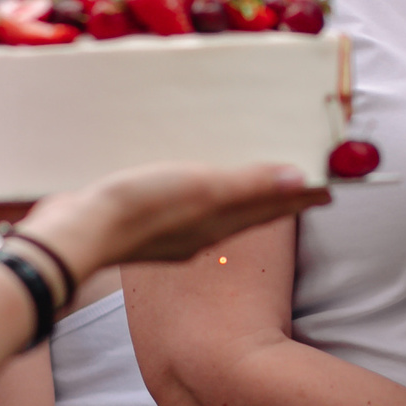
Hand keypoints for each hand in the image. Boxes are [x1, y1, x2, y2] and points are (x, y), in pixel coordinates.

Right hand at [27, 160, 330, 283]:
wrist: (73, 237)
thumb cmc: (139, 213)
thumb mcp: (202, 191)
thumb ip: (248, 184)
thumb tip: (301, 179)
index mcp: (220, 222)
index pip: (275, 205)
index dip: (303, 192)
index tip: (331, 182)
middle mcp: (202, 229)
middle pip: (252, 206)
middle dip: (277, 189)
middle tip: (303, 171)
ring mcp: (172, 227)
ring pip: (219, 205)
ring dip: (242, 187)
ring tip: (256, 169)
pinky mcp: (143, 217)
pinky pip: (187, 200)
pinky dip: (202, 186)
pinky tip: (192, 176)